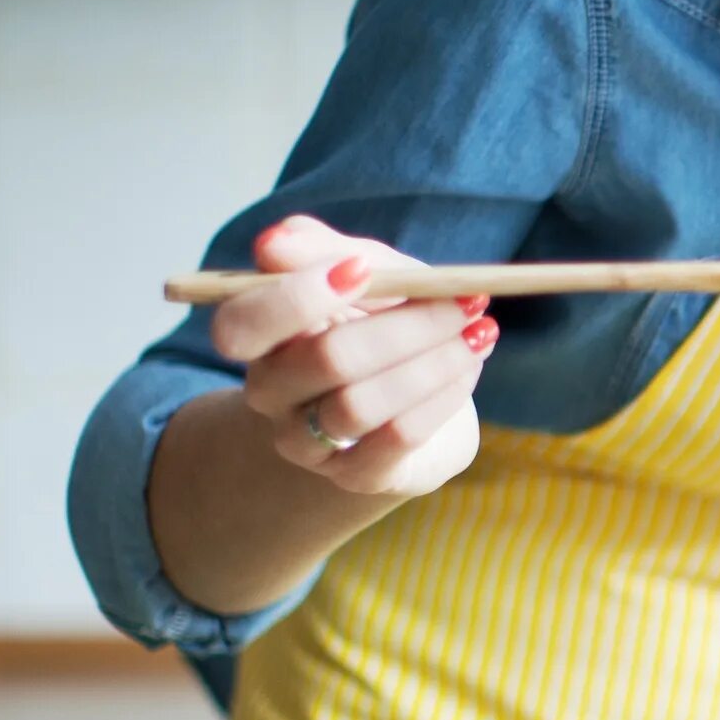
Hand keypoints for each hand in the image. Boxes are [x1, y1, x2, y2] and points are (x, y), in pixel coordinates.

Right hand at [209, 214, 493, 498]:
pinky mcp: (356, 474)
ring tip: (478, 333)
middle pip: (324, 360)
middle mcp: (270, 393)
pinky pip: (398, 437)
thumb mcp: (364, 267)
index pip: (240, 325)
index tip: (363, 268)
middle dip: (405, 326)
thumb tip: (273, 245)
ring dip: (434, 362)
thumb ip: (324, 249)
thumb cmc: (380, 319)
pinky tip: (467, 368)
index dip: (297, 297)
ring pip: (361, 405)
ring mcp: (307, 441)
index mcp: (259, 336)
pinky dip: (443, 395)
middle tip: (465, 301)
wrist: (417, 395)